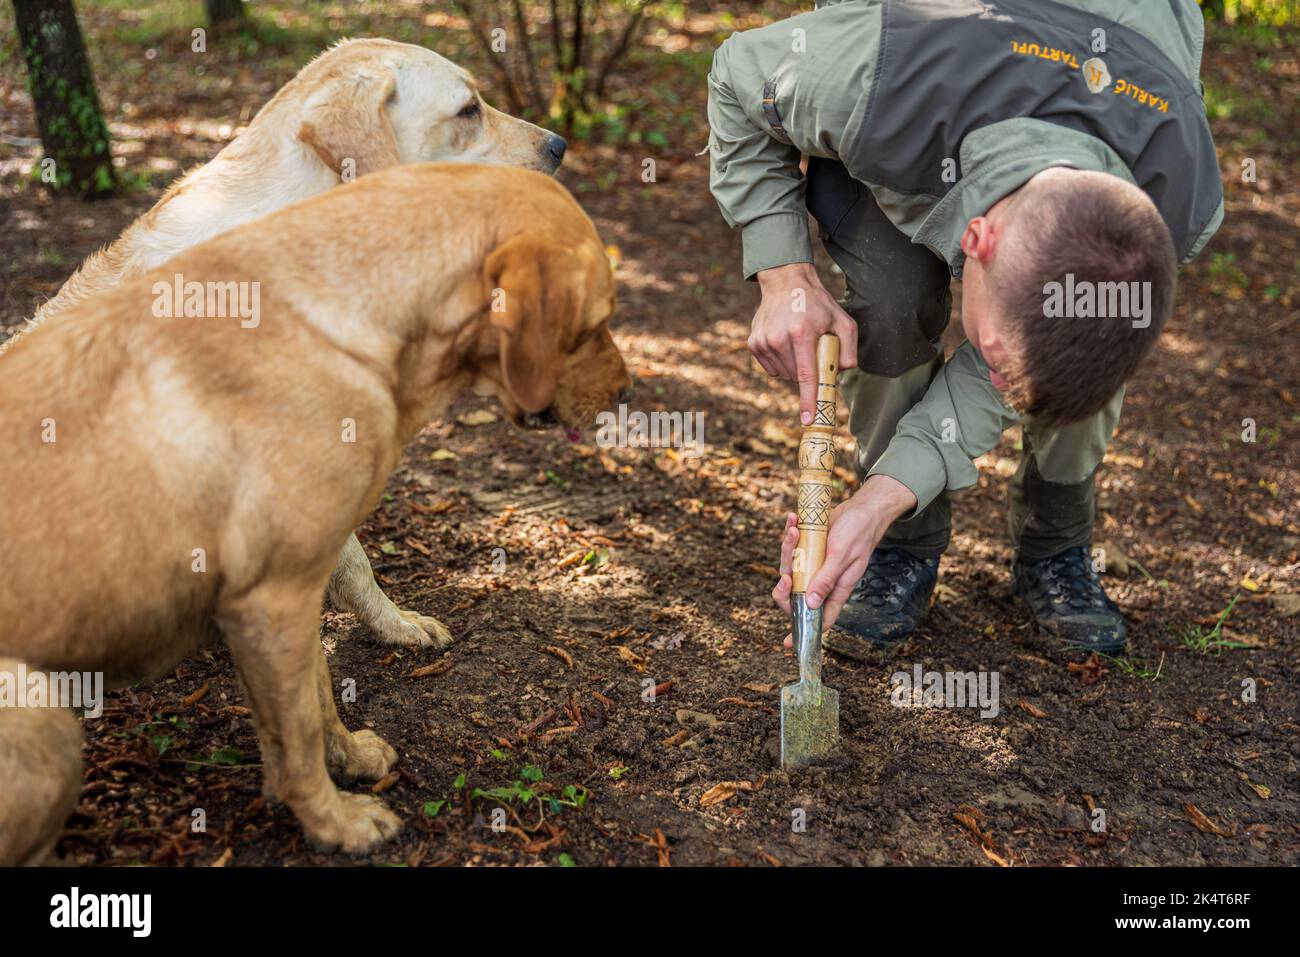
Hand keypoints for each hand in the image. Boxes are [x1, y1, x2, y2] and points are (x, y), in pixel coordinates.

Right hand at [751, 263, 857, 424]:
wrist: (785, 282)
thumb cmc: (817, 303)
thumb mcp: (842, 320)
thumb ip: (848, 348)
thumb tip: (842, 372)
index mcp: (801, 333)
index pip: (806, 375)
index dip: (809, 399)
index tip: (808, 419)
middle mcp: (778, 339)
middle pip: (796, 377)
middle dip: (808, 374)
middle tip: (813, 352)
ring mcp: (763, 342)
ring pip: (783, 375)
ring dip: (795, 369)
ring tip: (799, 345)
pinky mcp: (754, 343)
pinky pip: (771, 368)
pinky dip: (782, 363)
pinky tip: (786, 345)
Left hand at [771, 474, 917, 643]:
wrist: (863, 508)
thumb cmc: (859, 533)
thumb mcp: (842, 556)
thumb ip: (827, 579)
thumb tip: (810, 604)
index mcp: (835, 589)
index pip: (819, 617)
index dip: (802, 630)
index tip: (786, 643)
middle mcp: (822, 580)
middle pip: (794, 594)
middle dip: (783, 587)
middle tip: (784, 577)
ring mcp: (814, 564)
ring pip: (790, 567)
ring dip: (787, 548)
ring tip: (793, 529)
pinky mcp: (808, 548)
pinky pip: (792, 547)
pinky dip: (789, 533)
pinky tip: (792, 519)